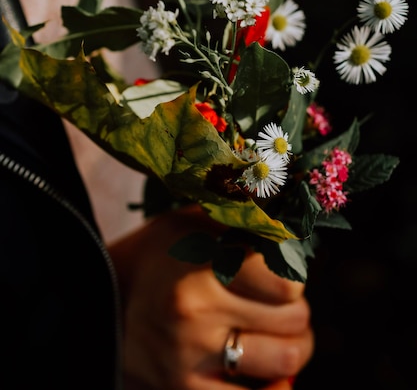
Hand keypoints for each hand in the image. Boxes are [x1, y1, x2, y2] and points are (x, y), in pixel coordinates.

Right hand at [109, 205, 313, 389]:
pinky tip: (262, 371)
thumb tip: (294, 233)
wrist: (102, 297)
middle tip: (280, 304)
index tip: (278, 273)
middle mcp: (195, 313)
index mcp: (199, 264)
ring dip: (290, 347)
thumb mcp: (195, 222)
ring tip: (274, 334)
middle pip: (293, 320)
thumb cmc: (161, 254)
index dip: (292, 277)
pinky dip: (272, 387)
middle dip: (295, 312)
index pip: (288, 281)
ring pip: (284, 360)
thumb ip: (242, 222)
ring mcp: (189, 359)